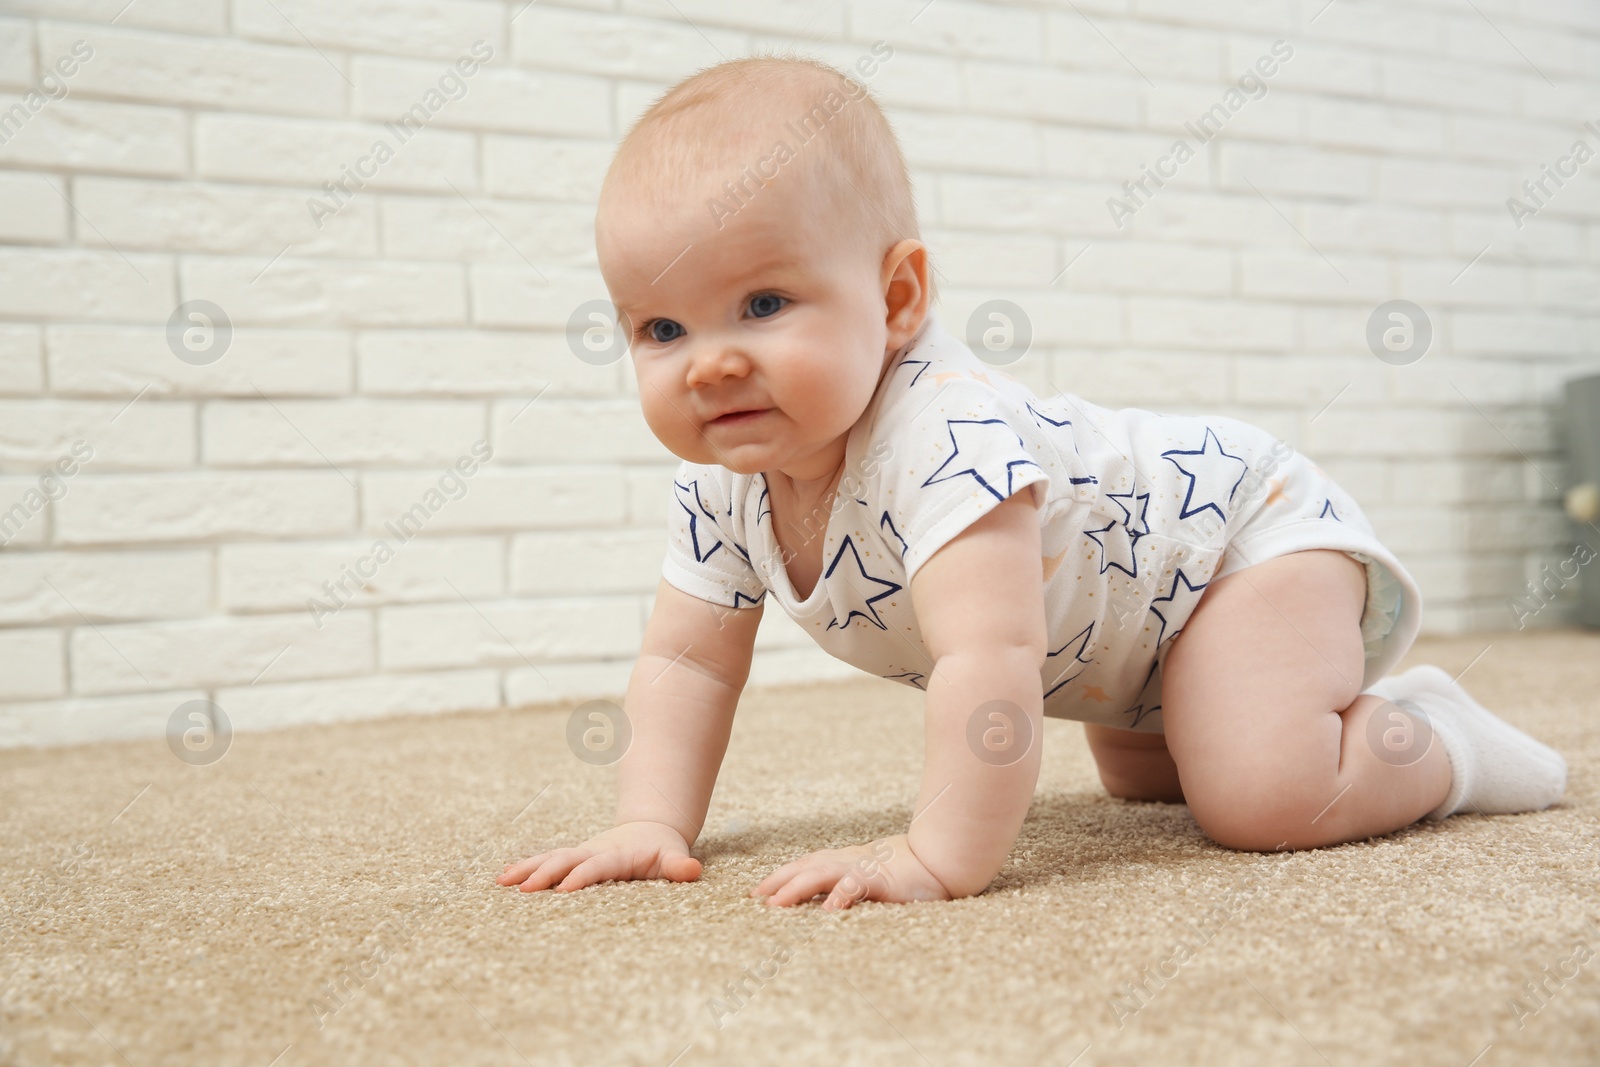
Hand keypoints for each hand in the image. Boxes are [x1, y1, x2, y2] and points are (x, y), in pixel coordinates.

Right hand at [497, 820, 701, 893]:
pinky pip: (546, 862)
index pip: (597, 866)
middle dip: (545, 873)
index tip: (565, 890)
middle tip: (524, 889)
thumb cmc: (662, 850)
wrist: (650, 828)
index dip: (582, 876)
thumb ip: (680, 865)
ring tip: (502, 881)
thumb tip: (692, 870)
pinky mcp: (572, 859)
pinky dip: (525, 868)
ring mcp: (580, 854)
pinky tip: (503, 880)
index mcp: (616, 855)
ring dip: (527, 869)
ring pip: (550, 858)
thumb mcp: (674, 856)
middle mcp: (593, 851)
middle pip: (565, 860)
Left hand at [750, 834, 951, 909]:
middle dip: (777, 882)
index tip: (756, 892)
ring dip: (795, 888)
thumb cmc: (909, 871)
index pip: (805, 865)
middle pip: (805, 867)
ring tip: (774, 905)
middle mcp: (849, 862)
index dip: (780, 876)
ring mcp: (863, 868)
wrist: (942, 859)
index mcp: (845, 861)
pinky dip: (839, 896)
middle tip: (753, 898)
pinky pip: (856, 886)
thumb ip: (849, 882)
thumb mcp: (871, 874)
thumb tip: (824, 898)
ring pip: (821, 874)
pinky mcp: (881, 879)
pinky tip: (825, 910)